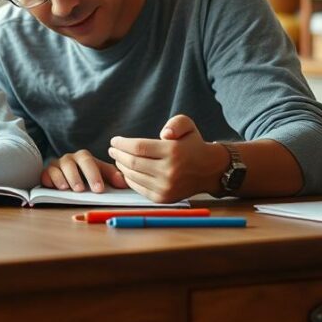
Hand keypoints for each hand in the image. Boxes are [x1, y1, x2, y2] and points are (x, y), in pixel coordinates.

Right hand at [40, 149, 127, 192]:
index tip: (99, 189)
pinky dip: (49, 180)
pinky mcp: (46, 173)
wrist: (71, 177)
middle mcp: (69, 159)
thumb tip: (123, 182)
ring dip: (62, 178)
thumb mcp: (102, 175)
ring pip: (57, 168)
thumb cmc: (89, 177)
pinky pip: (45, 174)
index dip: (93, 175)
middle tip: (81, 190)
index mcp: (83, 157)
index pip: (88, 161)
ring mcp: (56, 165)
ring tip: (67, 189)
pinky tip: (53, 187)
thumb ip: (113, 177)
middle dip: (76, 177)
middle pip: (71, 163)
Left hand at [107, 115, 224, 202]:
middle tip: (112, 149)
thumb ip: (175, 123)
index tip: (114, 140)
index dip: (122, 144)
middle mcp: (169, 172)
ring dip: (121, 166)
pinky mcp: (163, 198)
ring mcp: (166, 187)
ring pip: (133, 176)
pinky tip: (126, 171)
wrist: (209, 170)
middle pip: (133, 162)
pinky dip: (129, 179)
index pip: (139, 147)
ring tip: (118, 158)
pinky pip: (139, 188)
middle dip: (118, 155)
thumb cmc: (193, 144)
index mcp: (173, 152)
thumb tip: (164, 134)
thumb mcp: (187, 125)